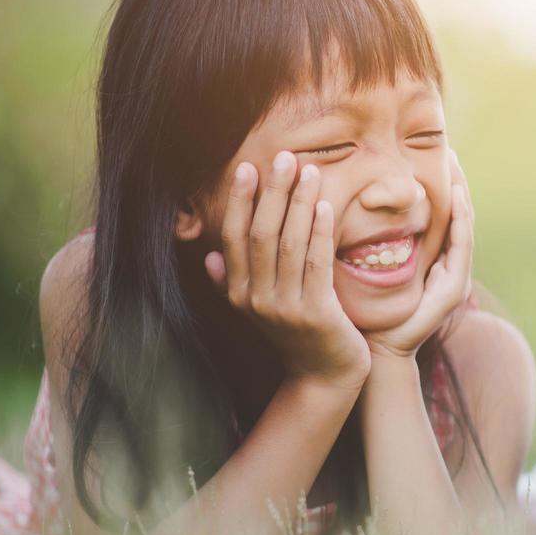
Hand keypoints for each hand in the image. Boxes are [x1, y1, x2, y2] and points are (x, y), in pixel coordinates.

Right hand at [205, 151, 370, 392]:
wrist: (323, 377)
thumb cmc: (295, 337)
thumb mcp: (258, 310)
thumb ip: (231, 283)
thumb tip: (209, 255)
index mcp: (238, 292)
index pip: (233, 237)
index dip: (239, 201)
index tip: (248, 167)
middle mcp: (255, 299)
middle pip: (260, 234)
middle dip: (272, 193)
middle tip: (284, 157)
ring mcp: (284, 307)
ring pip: (288, 244)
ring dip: (298, 203)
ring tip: (309, 171)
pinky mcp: (315, 313)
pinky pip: (316, 263)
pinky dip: (320, 232)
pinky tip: (325, 206)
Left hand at [366, 150, 474, 359]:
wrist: (378, 352)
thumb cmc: (365, 313)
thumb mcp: (367, 267)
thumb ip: (365, 240)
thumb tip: (341, 205)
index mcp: (428, 259)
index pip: (438, 215)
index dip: (437, 186)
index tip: (432, 155)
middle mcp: (446, 265)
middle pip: (457, 216)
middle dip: (456, 182)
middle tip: (450, 149)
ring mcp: (454, 276)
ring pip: (465, 226)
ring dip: (463, 195)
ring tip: (457, 166)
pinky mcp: (454, 287)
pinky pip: (462, 246)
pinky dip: (462, 220)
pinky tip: (458, 197)